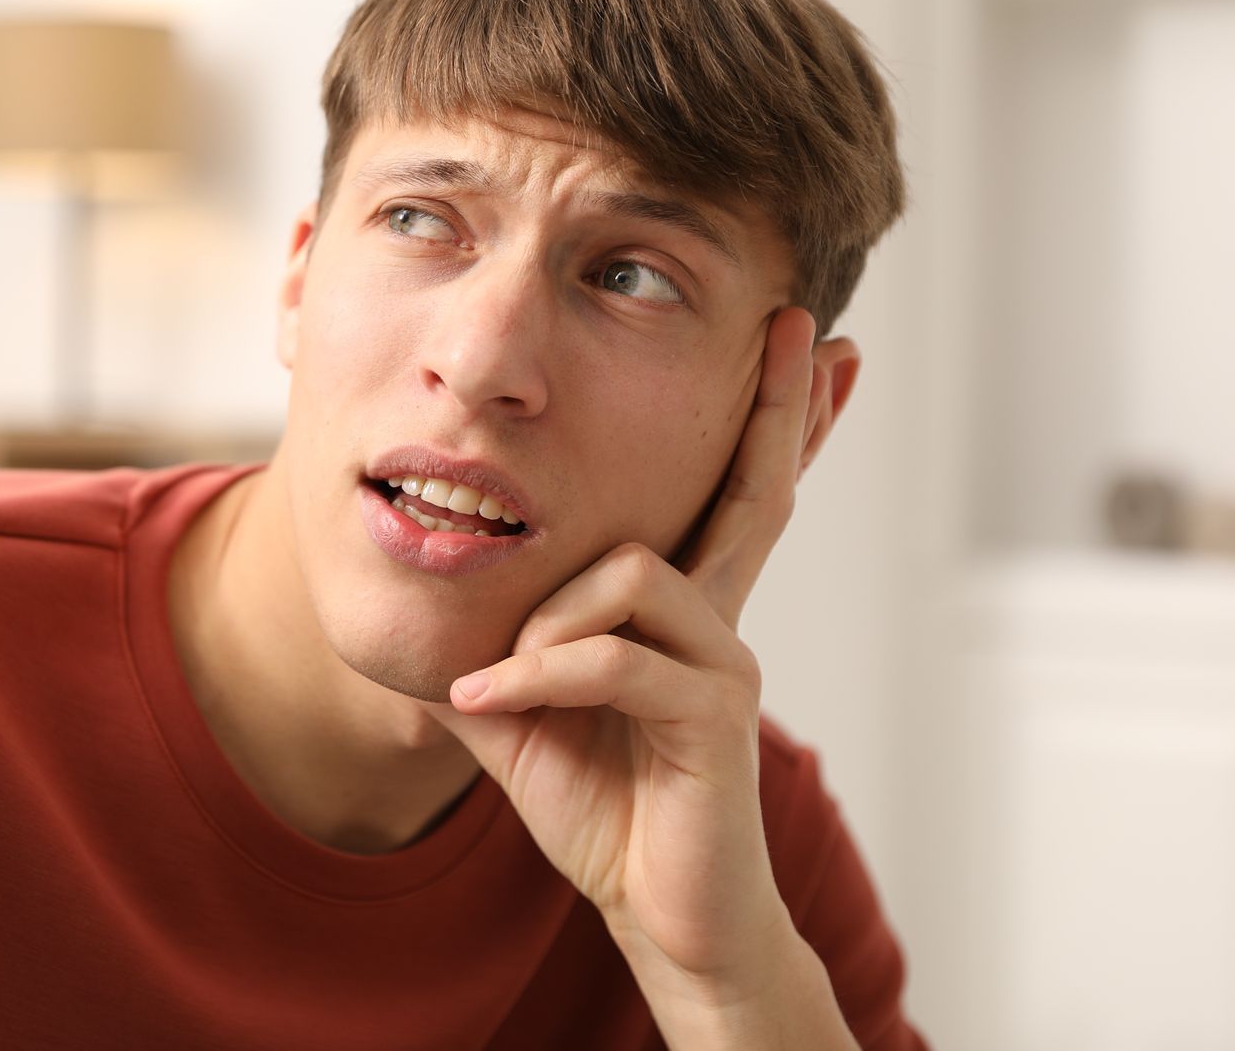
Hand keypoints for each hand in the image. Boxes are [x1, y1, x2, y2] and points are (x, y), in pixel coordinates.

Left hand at [422, 305, 822, 998]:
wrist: (653, 910)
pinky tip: (491, 705)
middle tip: (807, 324)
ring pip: (631, 572)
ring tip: (504, 683)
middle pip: (751, 489)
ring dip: (547, 623)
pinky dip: (537, 677)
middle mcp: (714, 620)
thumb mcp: (519, 712)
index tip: (800, 340)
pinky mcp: (713, 715)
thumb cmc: (598, 806)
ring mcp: (721, 662)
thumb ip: (488, 649)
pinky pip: (610, 659)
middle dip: (776, 405)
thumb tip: (427, 609)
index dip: (763, 421)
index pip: (721, 492)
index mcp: (675, 610)